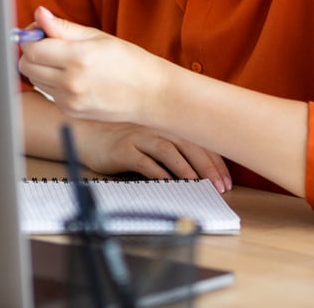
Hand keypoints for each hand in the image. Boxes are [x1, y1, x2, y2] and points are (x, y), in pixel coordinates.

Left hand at [18, 7, 164, 122]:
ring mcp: (70, 101)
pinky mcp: (70, 112)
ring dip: (41, 67)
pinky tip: (74, 78)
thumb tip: (39, 14)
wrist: (150, 94)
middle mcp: (71, 82)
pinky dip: (53, 83)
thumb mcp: (97, 37)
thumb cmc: (128, 61)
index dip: (30, 37)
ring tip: (65, 61)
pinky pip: (48, 92)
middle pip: (27, 65)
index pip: (32, 48)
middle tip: (49, 44)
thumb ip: (63, 27)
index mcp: (79, 58)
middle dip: (32, 52)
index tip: (39, 31)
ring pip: (34, 80)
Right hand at [72, 120, 231, 192]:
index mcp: (167, 124)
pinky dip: (158, 172)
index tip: (227, 181)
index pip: (198, 140)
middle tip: (220, 187)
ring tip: (198, 184)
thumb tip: (203, 172)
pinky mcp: (123, 150)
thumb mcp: (151, 139)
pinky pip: (144, 161)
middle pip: (188, 144)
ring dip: (186, 168)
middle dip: (207, 166)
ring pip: (168, 150)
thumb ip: (173, 148)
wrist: (86, 135)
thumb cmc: (123, 140)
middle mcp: (156, 127)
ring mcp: (139, 137)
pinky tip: (168, 184)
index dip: (216, 161)